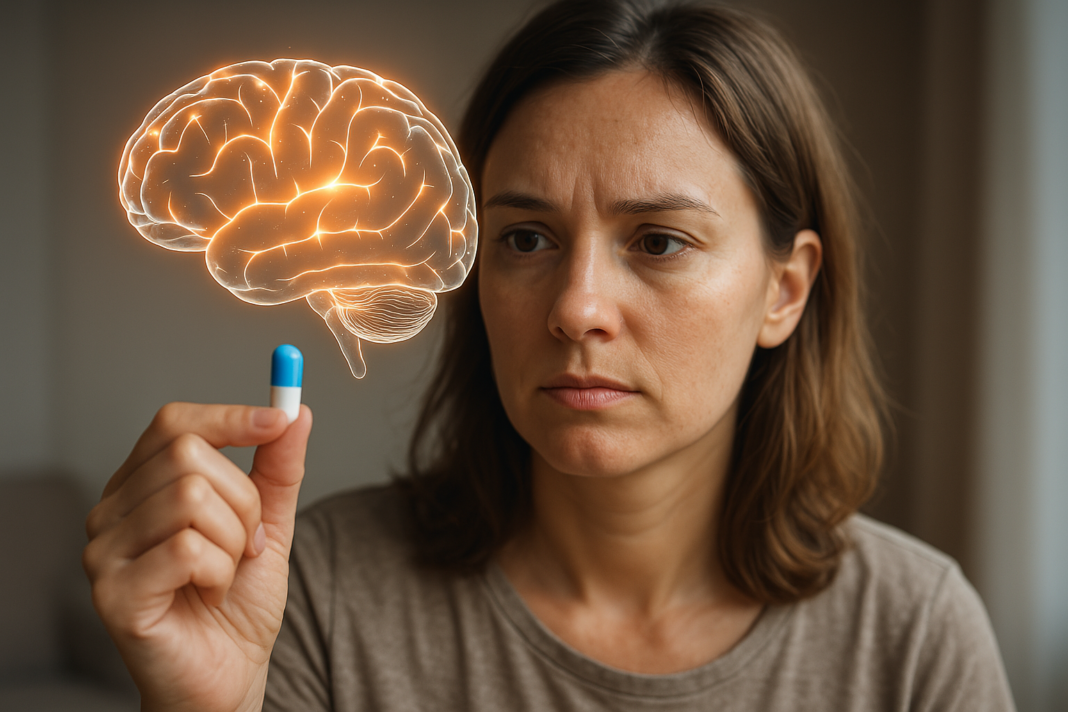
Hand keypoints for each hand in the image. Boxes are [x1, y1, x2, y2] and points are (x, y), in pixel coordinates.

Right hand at [83, 402, 311, 711]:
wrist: (229, 674)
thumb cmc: (238, 601)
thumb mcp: (269, 522)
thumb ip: (279, 468)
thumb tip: (298, 412)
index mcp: (141, 486)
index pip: (175, 423)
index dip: (231, 417)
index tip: (281, 421)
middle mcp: (111, 511)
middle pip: (188, 455)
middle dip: (243, 500)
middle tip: (249, 544)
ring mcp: (103, 551)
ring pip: (190, 499)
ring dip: (235, 540)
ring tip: (227, 572)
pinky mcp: (112, 593)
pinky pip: (187, 549)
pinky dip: (220, 572)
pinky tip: (211, 593)